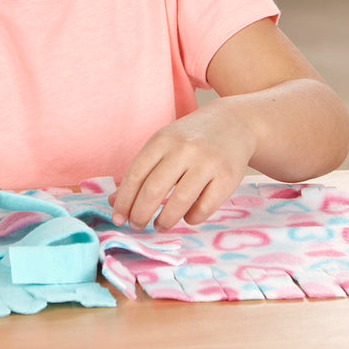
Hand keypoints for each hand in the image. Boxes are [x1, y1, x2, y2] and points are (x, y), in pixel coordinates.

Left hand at [109, 101, 255, 231]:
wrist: (233, 123)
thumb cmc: (189, 139)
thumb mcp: (162, 146)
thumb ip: (140, 172)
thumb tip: (115, 202)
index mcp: (162, 140)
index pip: (135, 174)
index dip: (124, 200)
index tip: (118, 218)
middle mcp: (183, 150)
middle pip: (154, 189)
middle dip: (140, 213)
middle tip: (136, 226)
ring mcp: (207, 163)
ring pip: (180, 201)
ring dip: (165, 220)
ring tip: (158, 225)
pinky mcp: (228, 177)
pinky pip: (204, 207)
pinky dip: (192, 218)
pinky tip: (186, 217)